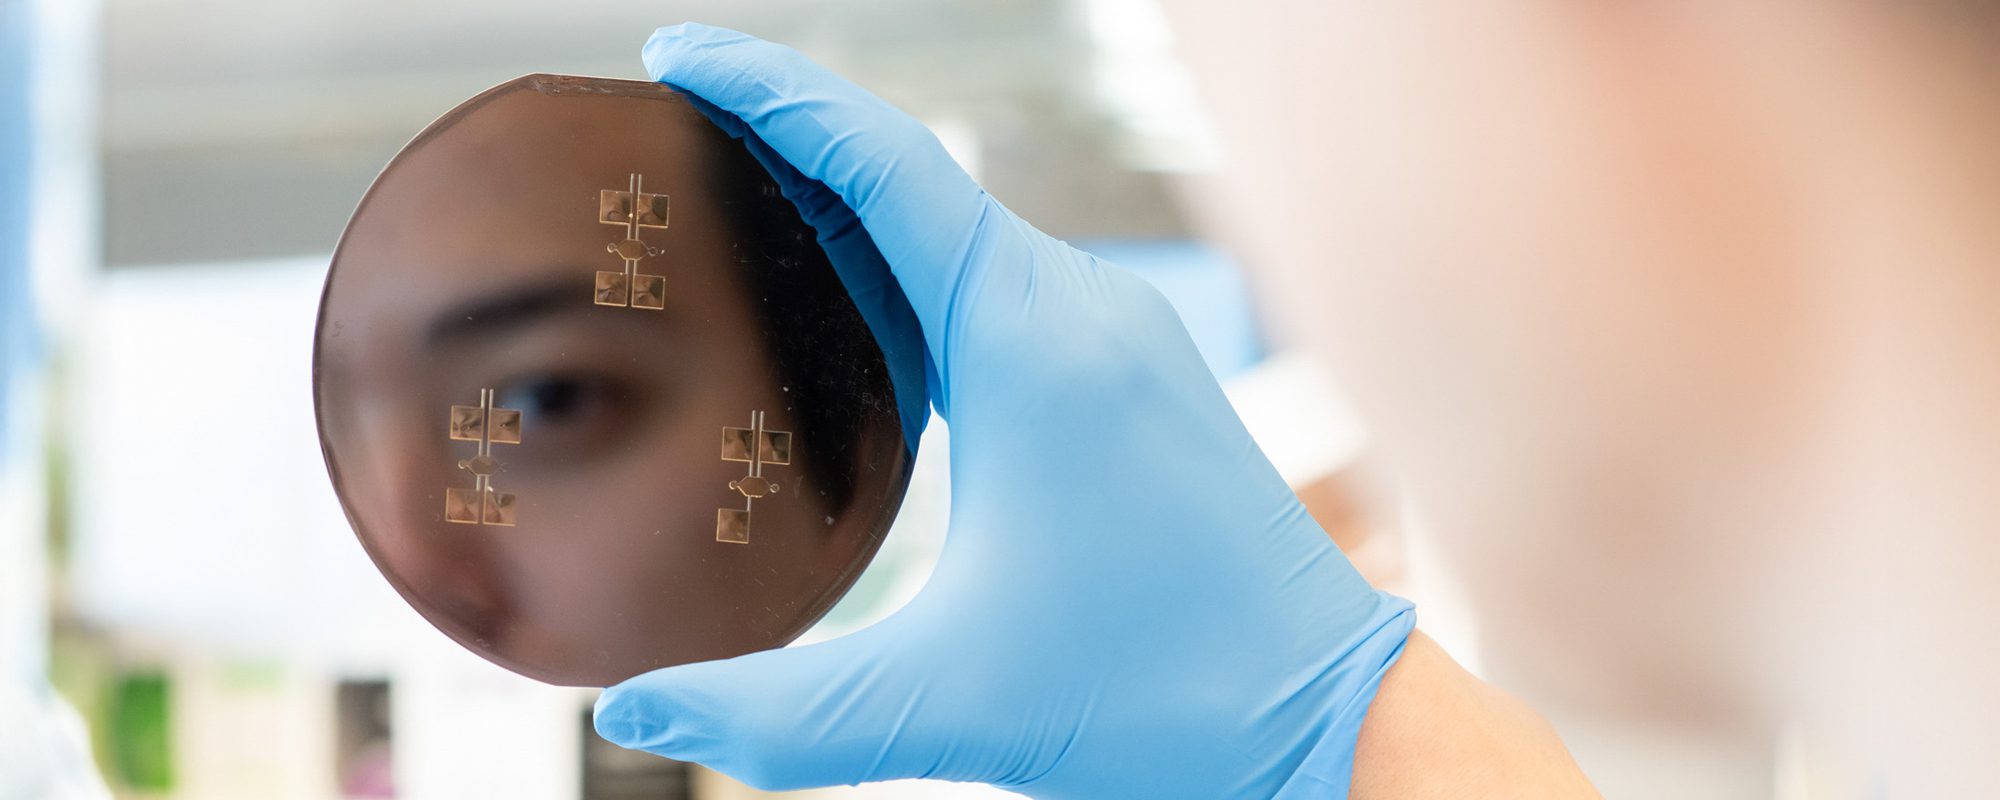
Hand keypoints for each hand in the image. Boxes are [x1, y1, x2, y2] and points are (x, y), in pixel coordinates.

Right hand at [594, 23, 1414, 798]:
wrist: (1330, 716)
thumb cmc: (1170, 693)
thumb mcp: (950, 705)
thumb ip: (779, 717)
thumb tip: (637, 712)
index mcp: (1031, 342)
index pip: (882, 164)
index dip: (771, 92)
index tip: (678, 50)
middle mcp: (1082, 310)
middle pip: (912, 178)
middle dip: (789, 140)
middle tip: (671, 138)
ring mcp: (1117, 339)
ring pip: (961, 231)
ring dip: (853, 207)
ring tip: (738, 210)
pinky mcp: (1132, 381)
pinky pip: (1002, 285)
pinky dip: (913, 271)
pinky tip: (864, 321)